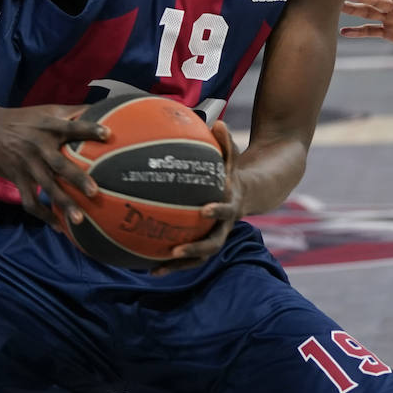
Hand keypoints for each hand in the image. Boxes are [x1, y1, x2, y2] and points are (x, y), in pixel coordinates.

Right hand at [0, 104, 107, 231]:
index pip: (71, 127)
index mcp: (49, 128)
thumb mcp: (46, 110)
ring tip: (79, 220)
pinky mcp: (16, 178)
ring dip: (62, 204)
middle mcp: (39, 147)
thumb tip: (100, 109)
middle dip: (77, 178)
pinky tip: (58, 226)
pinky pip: (30, 200)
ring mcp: (27, 165)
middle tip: (94, 192)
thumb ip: (72, 112)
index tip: (108, 133)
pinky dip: (44, 215)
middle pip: (60, 164)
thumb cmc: (23, 118)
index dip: (89, 128)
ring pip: (46, 187)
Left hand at [153, 120, 242, 274]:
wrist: (246, 196)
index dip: (217, 211)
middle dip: (194, 249)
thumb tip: (219, 123)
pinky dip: (168, 264)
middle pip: (213, 244)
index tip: (203, 210)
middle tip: (174, 250)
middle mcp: (223, 227)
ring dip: (178, 266)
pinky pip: (186, 259)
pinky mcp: (202, 244)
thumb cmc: (231, 174)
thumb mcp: (232, 159)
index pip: (226, 211)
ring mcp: (213, 238)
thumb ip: (227, 144)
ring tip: (154, 269)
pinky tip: (146, 267)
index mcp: (231, 207)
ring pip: (198, 258)